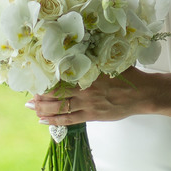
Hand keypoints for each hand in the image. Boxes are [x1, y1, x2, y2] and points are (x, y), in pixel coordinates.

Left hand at [27, 68, 151, 125]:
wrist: (141, 93)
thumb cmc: (127, 76)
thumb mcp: (108, 62)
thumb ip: (93, 60)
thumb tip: (78, 49)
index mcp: (87, 75)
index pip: (60, 78)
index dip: (46, 80)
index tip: (35, 79)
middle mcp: (84, 90)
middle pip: (56, 95)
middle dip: (40, 97)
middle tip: (28, 98)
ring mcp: (87, 104)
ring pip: (59, 109)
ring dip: (43, 109)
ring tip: (32, 109)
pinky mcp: (92, 116)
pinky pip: (69, 120)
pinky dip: (55, 121)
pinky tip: (44, 121)